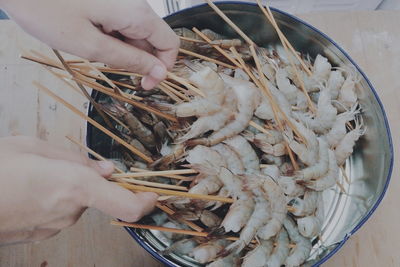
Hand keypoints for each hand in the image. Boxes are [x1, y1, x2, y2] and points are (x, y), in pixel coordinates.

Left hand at [0, 0, 179, 89]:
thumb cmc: (46, 10)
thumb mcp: (90, 45)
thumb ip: (128, 60)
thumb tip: (158, 72)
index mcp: (136, 13)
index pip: (170, 44)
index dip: (163, 68)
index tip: (145, 85)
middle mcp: (134, 5)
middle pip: (154, 40)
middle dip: (140, 61)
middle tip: (113, 70)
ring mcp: (122, 3)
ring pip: (137, 35)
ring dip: (124, 51)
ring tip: (95, 51)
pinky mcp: (110, 3)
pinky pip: (122, 26)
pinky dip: (113, 40)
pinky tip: (92, 39)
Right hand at [0, 136, 157, 244]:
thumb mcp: (35, 147)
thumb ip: (77, 160)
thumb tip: (106, 170)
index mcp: (74, 186)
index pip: (125, 204)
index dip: (145, 202)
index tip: (153, 195)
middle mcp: (69, 211)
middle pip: (96, 196)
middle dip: (89, 180)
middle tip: (64, 164)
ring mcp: (54, 226)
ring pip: (76, 204)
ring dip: (68, 189)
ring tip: (37, 175)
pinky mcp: (40, 234)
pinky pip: (59, 213)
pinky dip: (54, 200)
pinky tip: (29, 190)